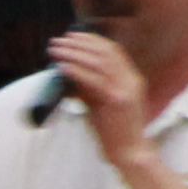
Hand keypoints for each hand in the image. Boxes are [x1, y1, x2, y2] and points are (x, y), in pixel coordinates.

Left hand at [47, 29, 150, 158]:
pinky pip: (94, 80)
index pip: (113, 51)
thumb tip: (69, 75)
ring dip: (75, 53)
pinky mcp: (117, 100)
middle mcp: (130, 80)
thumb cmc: (115, 132)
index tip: (73, 36)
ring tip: (57, 49)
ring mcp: (126, 89)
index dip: (93, 40)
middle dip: (81, 43)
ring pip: (100, 62)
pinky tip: (62, 66)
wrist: (130, 152)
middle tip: (60, 40)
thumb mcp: (102, 105)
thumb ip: (90, 89)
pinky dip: (77, 70)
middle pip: (106, 52)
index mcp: (130, 79)